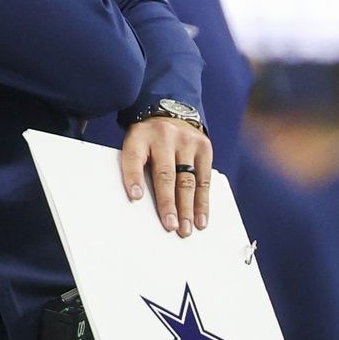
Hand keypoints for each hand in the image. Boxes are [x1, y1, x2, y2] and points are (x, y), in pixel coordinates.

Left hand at [119, 116, 212, 235]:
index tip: (135, 197)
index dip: (133, 177)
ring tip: (186, 228)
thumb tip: (138, 201)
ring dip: (188, 208)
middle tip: (170, 226)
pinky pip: (204, 179)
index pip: (134, 157)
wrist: (171, 111)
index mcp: (140, 136)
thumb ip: (135, 166)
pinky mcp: (204, 146)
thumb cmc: (148, 138)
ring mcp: (187, 141)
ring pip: (188, 179)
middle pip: (165, 174)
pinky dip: (202, 202)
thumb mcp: (134, 143)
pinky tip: (200, 218)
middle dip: (168, 203)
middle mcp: (164, 136)